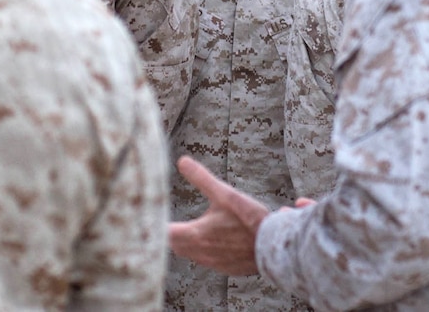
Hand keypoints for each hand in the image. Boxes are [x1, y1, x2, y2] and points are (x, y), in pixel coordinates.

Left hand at [167, 155, 270, 275]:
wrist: (275, 246)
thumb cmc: (250, 219)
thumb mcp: (225, 194)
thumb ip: (202, 178)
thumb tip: (182, 161)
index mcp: (196, 234)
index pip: (164, 233)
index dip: (155, 225)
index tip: (152, 215)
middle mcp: (201, 252)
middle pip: (174, 246)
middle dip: (169, 234)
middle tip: (165, 221)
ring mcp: (213, 263)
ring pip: (190, 254)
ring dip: (186, 243)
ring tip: (185, 230)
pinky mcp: (226, 268)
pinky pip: (207, 260)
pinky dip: (203, 250)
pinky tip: (211, 241)